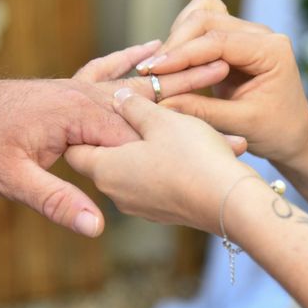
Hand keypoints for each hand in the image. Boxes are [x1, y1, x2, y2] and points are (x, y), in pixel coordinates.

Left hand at [0, 40, 236, 237]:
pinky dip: (131, 58)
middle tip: (233, 98)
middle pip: (146, 102)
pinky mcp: (72, 87)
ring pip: (134, 84)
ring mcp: (78, 88)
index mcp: (76, 117)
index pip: (137, 134)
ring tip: (214, 66)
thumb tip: (95, 228)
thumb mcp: (12, 180)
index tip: (224, 149)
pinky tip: (153, 47)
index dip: (180, 144)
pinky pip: (108, 69)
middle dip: (189, 103)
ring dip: (172, 77)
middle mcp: (83, 97)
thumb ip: (56, 200)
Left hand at [65, 89, 257, 234]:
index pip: (76, 148)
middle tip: (141, 107)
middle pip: (106, 155)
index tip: (102, 106)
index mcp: (105, 168)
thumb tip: (117, 97)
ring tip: (179, 122)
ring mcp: (139, 204)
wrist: (231, 204)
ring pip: (135, 166)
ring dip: (150, 144)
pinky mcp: (163, 210)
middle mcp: (115, 192)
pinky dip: (167, 161)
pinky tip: (195, 145)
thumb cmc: (192, 157)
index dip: (84, 125)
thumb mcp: (161, 120)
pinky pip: (156, 179)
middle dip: (122, 130)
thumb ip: (133, 106)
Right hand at [137, 0, 307, 165]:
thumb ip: (202, 110)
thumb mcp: (240, 124)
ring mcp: (246, 33)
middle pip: (205, 18)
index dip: (181, 54)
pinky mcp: (233, 40)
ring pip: (200, 16)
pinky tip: (171, 63)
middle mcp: (259, 34)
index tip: (153, 70)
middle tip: (149, 71)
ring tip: (158, 68)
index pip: (217, 41)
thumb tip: (160, 103)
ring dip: (176, 39)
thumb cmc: (276, 132)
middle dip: (174, 44)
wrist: (294, 134)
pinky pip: (200, 27)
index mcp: (270, 50)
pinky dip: (182, 40)